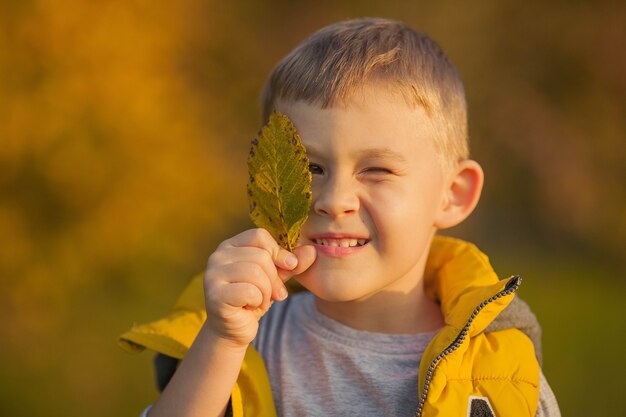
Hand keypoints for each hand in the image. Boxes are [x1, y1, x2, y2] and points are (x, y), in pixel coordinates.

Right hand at [203, 228, 315, 347]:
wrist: (234, 329)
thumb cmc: (252, 299)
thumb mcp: (275, 277)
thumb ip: (292, 263)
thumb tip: (312, 250)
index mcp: (230, 246)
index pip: (260, 236)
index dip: (278, 252)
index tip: (287, 267)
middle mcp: (218, 256)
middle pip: (261, 256)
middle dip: (274, 278)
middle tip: (273, 294)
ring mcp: (213, 275)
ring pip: (256, 272)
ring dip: (266, 292)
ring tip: (260, 300)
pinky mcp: (215, 295)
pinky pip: (249, 291)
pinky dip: (257, 301)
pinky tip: (250, 307)